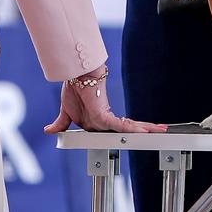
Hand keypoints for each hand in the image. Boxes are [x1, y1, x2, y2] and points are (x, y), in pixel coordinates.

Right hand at [44, 67, 166, 133]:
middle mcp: (104, 121)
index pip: (117, 130)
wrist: (75, 76)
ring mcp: (106, 119)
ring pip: (129, 127)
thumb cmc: (73, 89)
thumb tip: (48, 130)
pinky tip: (145, 132)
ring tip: (162, 130)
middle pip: (127, 129)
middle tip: (162, 132)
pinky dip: (132, 130)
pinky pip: (120, 126)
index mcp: (98, 121)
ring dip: (146, 129)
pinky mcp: (105, 116)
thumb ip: (61, 124)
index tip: (144, 135)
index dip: (130, 133)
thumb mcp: (65, 113)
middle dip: (145, 131)